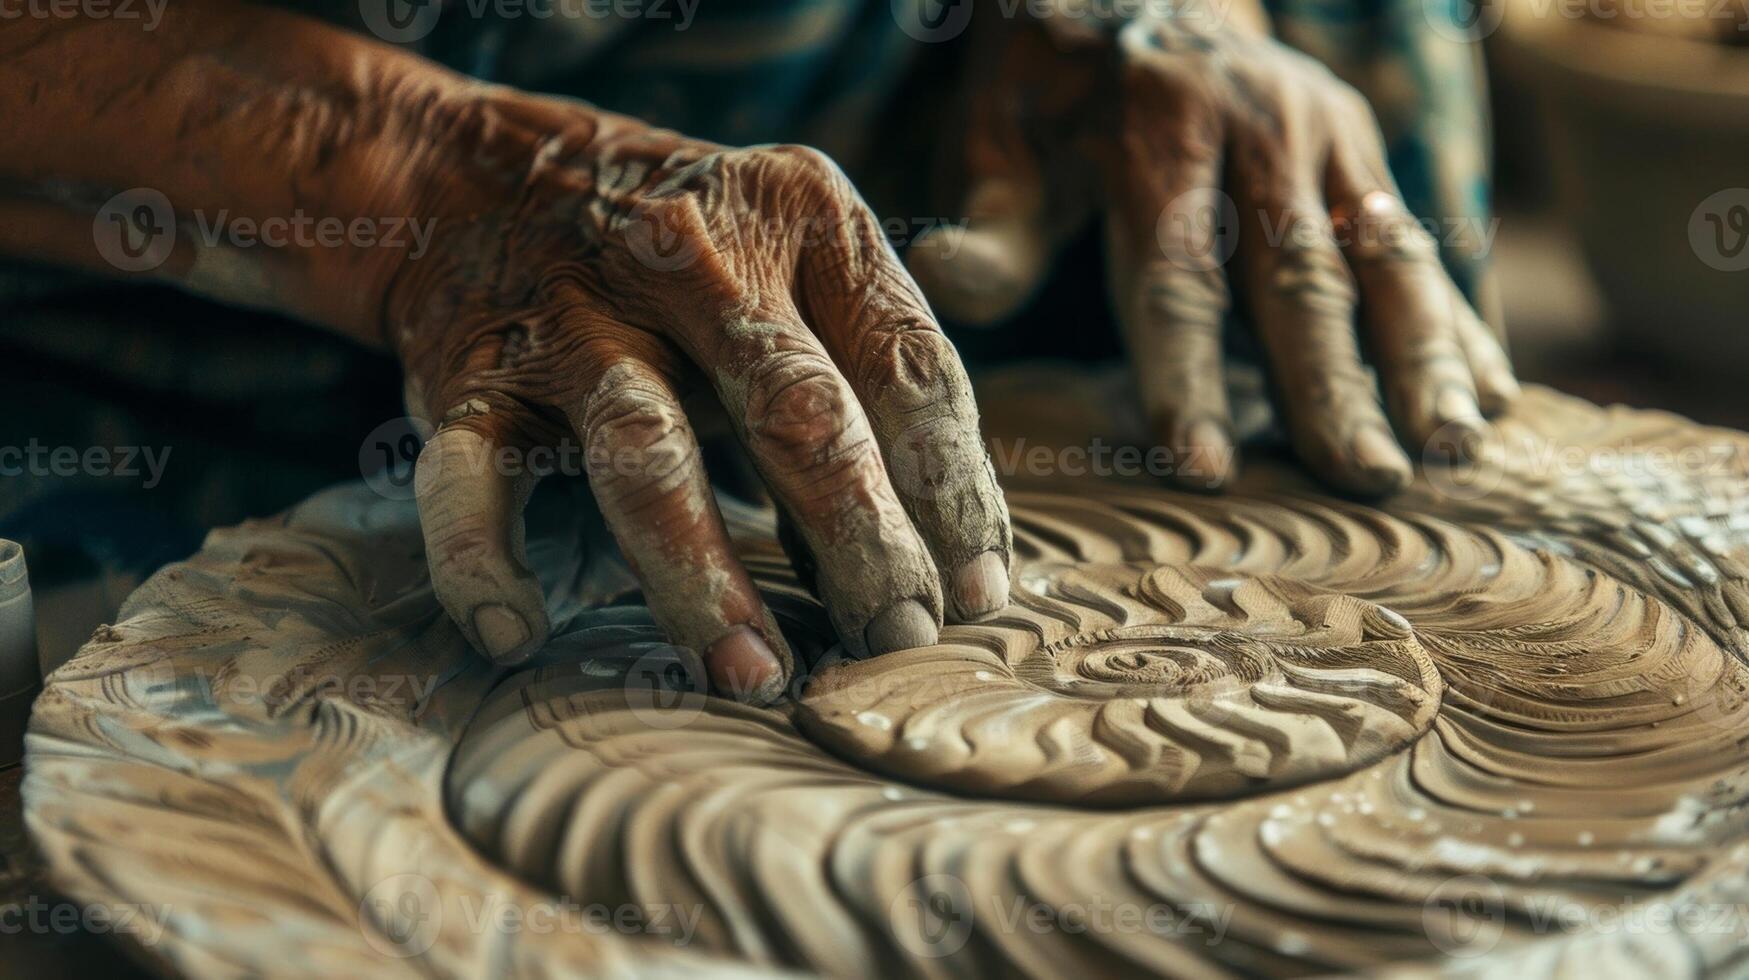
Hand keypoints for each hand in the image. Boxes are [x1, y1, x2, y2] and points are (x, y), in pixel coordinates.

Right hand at [372, 91, 1010, 700]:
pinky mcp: (475, 371)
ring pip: (648, 454)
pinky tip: (516, 632)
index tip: (977, 596)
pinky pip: (468, 475)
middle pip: (798, 411)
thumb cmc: (694, 260)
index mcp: (806, 218)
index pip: (908, 365)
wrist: (490, 177)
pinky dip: (479, 558)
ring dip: (704, 576)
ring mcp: (578, 314)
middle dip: (861, 541)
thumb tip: (946, 560)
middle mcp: (695, 256)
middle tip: (896, 642)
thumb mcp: (800, 265)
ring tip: (754, 671)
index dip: (953, 489)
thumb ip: (870, 380)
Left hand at [906, 10, 1518, 493]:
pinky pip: (1420, 237)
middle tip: (1366, 480)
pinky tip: (1491, 393)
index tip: (1203, 469)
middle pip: (1299, 276)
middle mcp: (1258, 132)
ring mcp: (1325, 136)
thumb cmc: (1057, 83)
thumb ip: (994, 218)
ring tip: (1452, 445)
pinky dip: (1455, 316)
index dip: (1186, 376)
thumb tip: (939, 281)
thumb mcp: (1003, 131)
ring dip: (1422, 353)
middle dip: (1333, 385)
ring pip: (1384, 255)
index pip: (1175, 277)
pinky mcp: (1363, 146)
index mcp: (1158, 135)